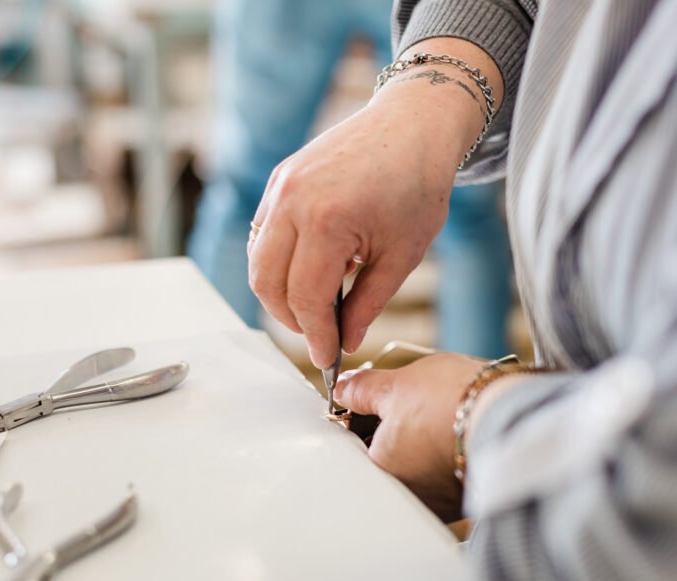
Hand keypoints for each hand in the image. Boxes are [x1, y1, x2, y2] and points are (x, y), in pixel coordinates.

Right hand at [247, 38, 502, 368]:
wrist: (414, 124)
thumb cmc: (418, 184)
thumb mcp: (402, 256)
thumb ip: (367, 305)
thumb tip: (343, 342)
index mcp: (327, 220)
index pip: (305, 298)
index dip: (316, 336)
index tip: (328, 359)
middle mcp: (293, 201)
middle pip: (267, 283)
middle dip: (291, 319)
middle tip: (320, 335)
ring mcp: (281, 187)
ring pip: (258, 261)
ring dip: (280, 293)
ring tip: (317, 306)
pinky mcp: (280, 180)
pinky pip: (263, 234)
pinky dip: (278, 262)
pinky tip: (311, 270)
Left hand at [335, 353, 483, 521]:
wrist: (512, 415)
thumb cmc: (453, 401)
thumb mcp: (398, 384)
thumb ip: (363, 389)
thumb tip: (345, 388)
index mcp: (382, 472)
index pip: (358, 449)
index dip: (366, 421)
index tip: (377, 405)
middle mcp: (408, 497)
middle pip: (390, 461)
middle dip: (397, 434)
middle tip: (413, 408)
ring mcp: (442, 502)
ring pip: (421, 470)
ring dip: (425, 446)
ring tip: (440, 417)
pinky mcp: (469, 498)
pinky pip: (449, 475)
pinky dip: (450, 455)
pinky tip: (459, 433)